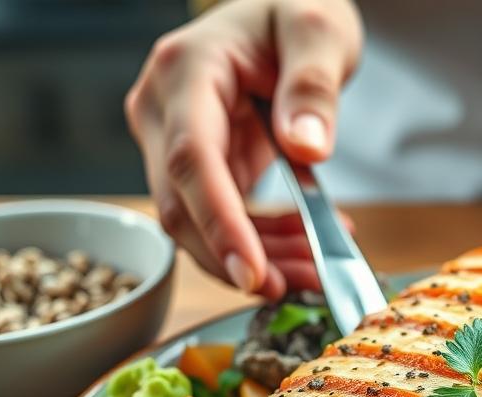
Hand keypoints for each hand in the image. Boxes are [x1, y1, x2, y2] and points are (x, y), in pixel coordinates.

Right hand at [125, 0, 362, 299]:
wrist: (281, 11)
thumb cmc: (295, 10)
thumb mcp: (319, 30)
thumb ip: (314, 86)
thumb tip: (307, 149)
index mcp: (185, 70)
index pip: (190, 159)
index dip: (218, 223)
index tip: (251, 272)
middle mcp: (162, 108)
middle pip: (183, 204)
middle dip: (241, 256)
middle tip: (301, 285)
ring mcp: (170, 139)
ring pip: (197, 223)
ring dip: (255, 257)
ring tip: (314, 270)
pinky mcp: (193, 165)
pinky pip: (218, 217)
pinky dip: (259, 242)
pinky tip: (303, 248)